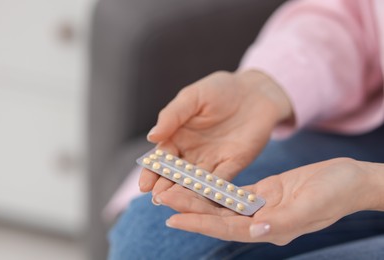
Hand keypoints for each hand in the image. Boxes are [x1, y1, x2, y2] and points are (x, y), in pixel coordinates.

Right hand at [139, 70, 292, 195]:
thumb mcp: (192, 97)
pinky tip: (203, 200)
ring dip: (185, 193)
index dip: (152, 171)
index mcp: (177, 136)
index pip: (161, 158)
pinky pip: (220, 181)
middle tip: (157, 199)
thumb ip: (172, 116)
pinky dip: (211, 191)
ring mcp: (212, 161)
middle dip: (165, 187)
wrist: (254, 92)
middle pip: (175, 174)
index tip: (144, 185)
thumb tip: (151, 137)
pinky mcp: (232, 165)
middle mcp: (191, 153)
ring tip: (175, 204)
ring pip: (195, 181)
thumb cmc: (220, 90)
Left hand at [157, 158, 378, 244]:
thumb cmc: (335, 193)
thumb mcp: (311, 206)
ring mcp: (261, 207)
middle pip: (218, 215)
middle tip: (163, 197)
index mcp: (270, 228)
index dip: (199, 223)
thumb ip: (283, 221)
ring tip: (174, 189)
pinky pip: (233, 191)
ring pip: (222, 204)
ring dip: (198, 197)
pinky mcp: (263, 192)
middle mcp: (261, 220)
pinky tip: (198, 183)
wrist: (349, 179)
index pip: (227, 227)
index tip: (173, 218)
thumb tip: (255, 230)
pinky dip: (215, 188)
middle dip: (190, 207)